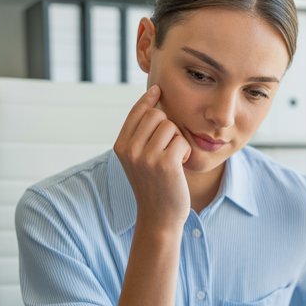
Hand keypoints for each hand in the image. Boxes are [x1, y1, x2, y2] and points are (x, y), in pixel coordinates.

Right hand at [113, 85, 192, 229]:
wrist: (159, 217)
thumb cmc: (154, 185)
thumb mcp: (139, 159)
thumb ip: (141, 135)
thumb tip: (154, 101)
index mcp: (121, 146)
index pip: (137, 112)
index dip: (149, 99)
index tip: (158, 89)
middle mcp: (130, 150)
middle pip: (156, 115)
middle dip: (167, 126)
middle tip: (167, 148)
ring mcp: (146, 157)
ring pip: (170, 126)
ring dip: (177, 140)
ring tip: (172, 159)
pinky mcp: (165, 164)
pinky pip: (181, 140)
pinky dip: (184, 151)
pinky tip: (179, 165)